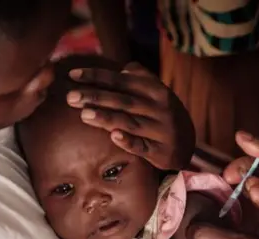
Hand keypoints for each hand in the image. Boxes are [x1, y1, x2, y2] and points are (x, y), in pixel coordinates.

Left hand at [67, 62, 194, 169]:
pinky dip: (128, 141)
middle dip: (96, 97)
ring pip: (130, 122)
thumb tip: (123, 68)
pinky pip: (142, 146)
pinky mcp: (160, 151)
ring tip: (83, 114)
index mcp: (155, 90)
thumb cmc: (162, 113)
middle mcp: (158, 108)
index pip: (121, 81)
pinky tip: (113, 136)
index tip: (73, 75)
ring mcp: (160, 130)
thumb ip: (140, 78)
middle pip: (123, 100)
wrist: (187, 142)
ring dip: (107, 118)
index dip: (97, 77)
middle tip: (71, 97)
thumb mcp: (156, 92)